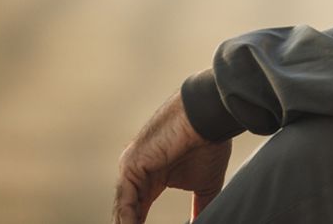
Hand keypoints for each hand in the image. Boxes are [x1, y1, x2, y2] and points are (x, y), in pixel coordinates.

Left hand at [113, 93, 232, 223]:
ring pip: (123, 211)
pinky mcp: (131, 166)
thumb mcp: (205, 185)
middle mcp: (136, 176)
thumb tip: (203, 223)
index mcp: (150, 180)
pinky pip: (125, 202)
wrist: (209, 118)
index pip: (138, 214)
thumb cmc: (208, 143)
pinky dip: (127, 221)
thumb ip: (200, 206)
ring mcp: (130, 170)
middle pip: (127, 215)